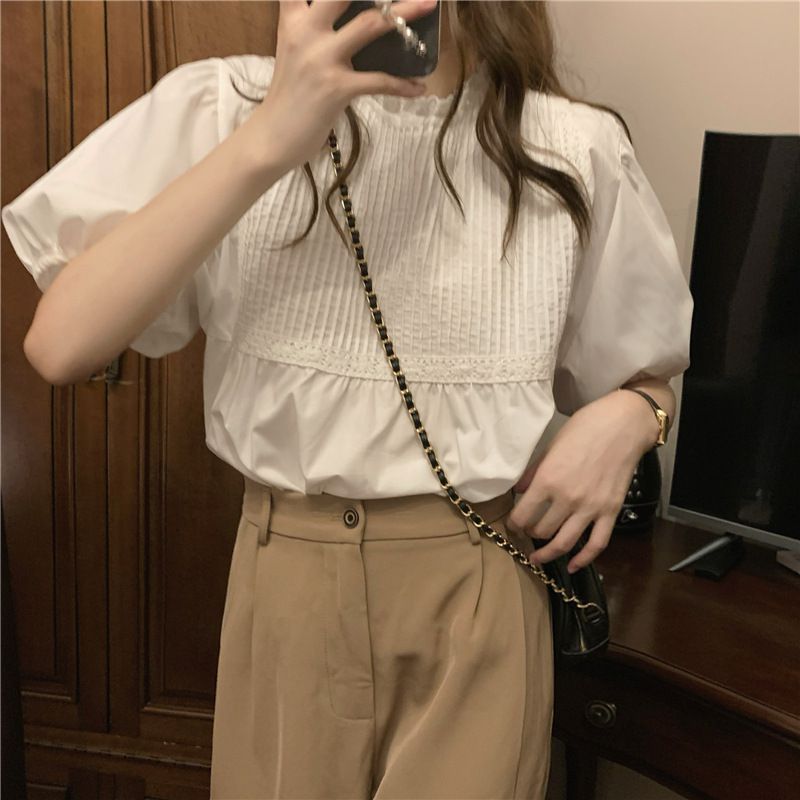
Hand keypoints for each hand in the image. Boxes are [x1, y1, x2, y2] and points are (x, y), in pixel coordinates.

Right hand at [250, 0, 437, 172]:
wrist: (271, 137)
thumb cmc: (289, 95)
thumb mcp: (294, 50)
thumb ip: (315, 27)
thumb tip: (357, 18)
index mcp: (294, 18)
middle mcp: (306, 31)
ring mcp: (322, 59)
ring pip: (370, 24)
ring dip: (405, 14)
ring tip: (429, 5)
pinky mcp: (336, 88)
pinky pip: (379, 80)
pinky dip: (403, 84)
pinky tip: (419, 88)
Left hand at [504, 389, 659, 572]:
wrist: (623, 425)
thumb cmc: (585, 428)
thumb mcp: (552, 446)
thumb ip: (534, 472)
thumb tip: (519, 490)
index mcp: (549, 480)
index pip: (522, 514)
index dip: (513, 523)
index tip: (512, 524)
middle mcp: (568, 498)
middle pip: (542, 530)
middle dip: (530, 533)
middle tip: (527, 531)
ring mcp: (591, 507)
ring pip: (564, 542)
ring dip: (548, 553)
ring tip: (538, 557)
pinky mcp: (611, 512)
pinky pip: (597, 544)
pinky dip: (584, 559)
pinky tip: (572, 566)